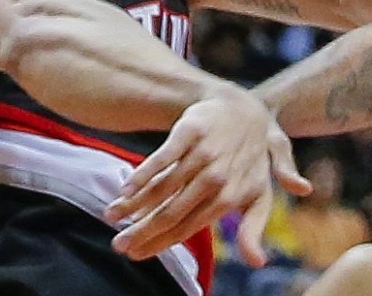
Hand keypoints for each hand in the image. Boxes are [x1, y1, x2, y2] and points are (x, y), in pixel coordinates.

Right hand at [106, 88, 309, 266]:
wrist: (243, 107)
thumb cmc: (251, 157)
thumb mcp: (261, 192)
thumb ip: (254, 226)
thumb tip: (258, 264)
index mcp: (232, 196)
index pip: (188, 227)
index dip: (160, 243)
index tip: (136, 255)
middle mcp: (217, 177)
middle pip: (171, 211)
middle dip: (141, 231)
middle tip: (118, 245)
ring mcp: (204, 153)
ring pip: (162, 187)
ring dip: (134, 204)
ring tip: (111, 217)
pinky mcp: (190, 131)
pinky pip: (162, 157)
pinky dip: (142, 174)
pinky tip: (125, 189)